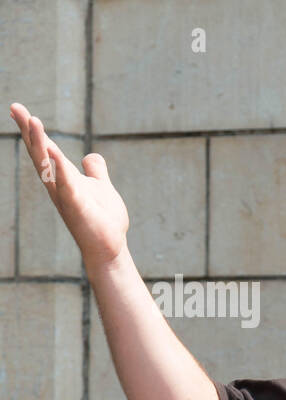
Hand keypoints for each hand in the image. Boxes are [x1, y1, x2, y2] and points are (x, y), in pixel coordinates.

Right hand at [9, 102, 129, 270]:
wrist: (110, 246)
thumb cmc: (102, 219)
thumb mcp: (99, 187)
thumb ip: (95, 171)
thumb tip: (91, 156)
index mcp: (63, 177)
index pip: (44, 149)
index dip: (32, 130)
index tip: (17, 109)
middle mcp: (58, 184)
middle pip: (40, 153)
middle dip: (29, 131)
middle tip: (15, 107)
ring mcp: (65, 196)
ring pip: (48, 166)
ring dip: (41, 144)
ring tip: (34, 121)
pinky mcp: (77, 207)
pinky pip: (66, 186)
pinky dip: (61, 170)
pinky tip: (55, 154)